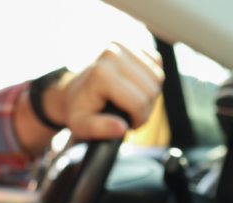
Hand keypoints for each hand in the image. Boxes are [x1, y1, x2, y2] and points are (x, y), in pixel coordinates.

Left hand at [43, 42, 163, 138]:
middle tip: (130, 114)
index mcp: (101, 73)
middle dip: (145, 108)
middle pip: (151, 90)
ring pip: (158, 77)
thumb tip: (122, 128)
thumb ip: (101, 129)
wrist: (74, 90)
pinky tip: (136, 86)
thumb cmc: (79, 109)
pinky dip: (151, 79)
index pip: (139, 102)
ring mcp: (123, 45)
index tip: (128, 125)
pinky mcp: (132, 43)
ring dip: (150, 94)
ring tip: (133, 101)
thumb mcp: (82, 126)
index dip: (139, 119)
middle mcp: (113, 53)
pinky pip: (157, 63)